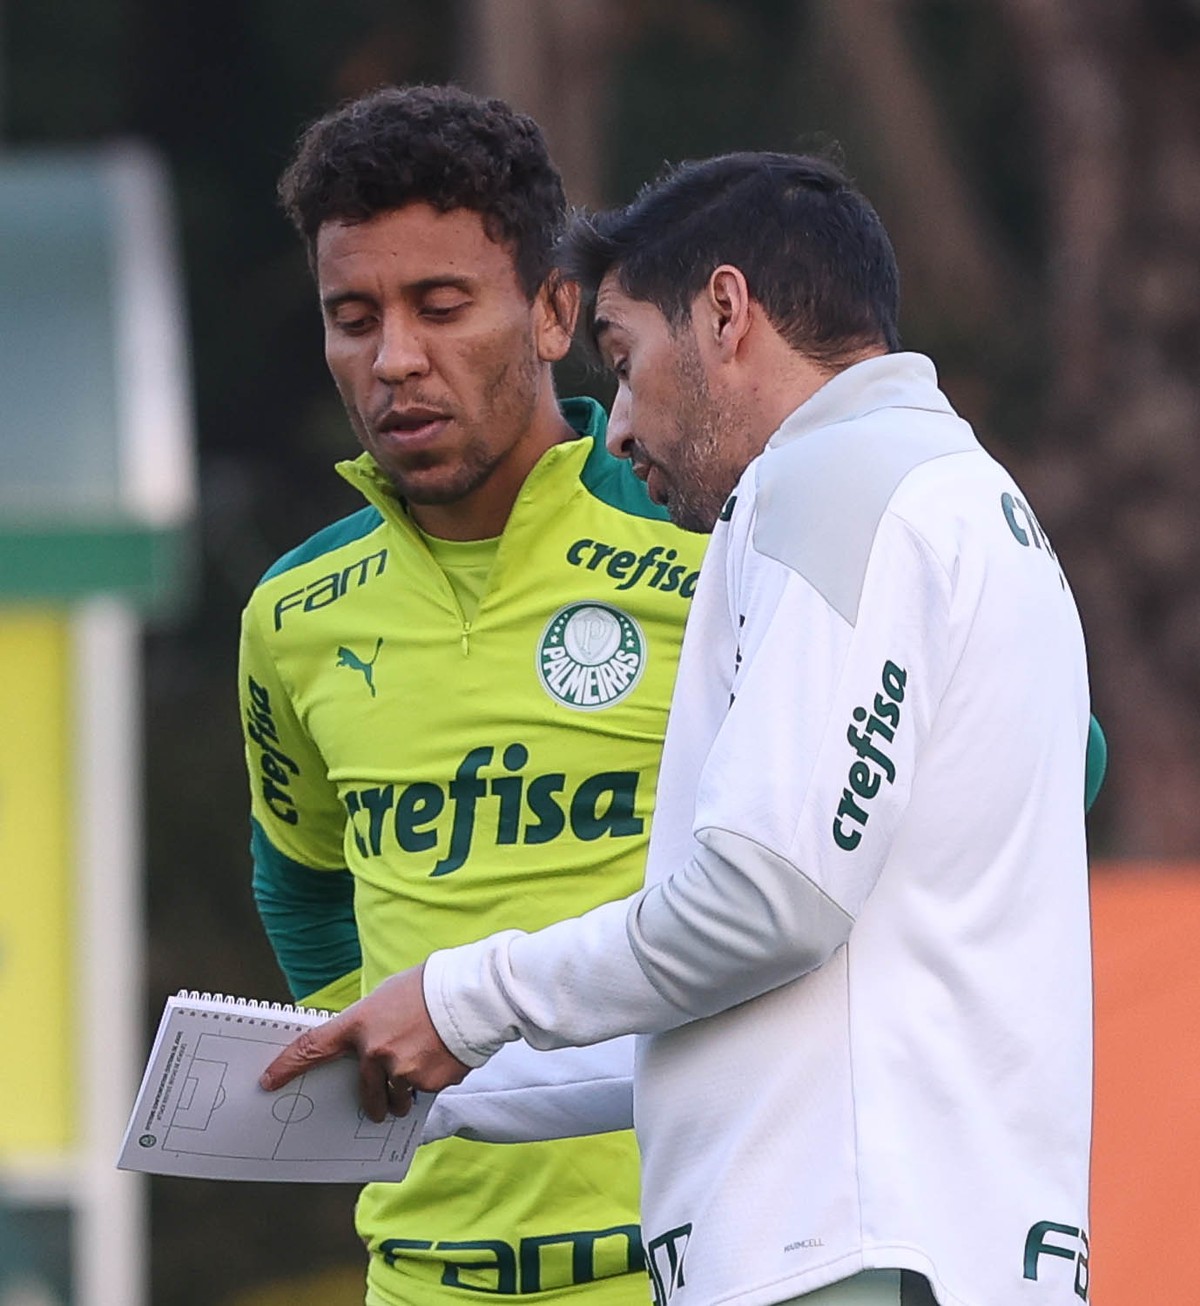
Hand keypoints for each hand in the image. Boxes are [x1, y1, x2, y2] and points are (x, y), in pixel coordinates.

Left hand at [259, 965, 470, 1121]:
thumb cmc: (431, 988)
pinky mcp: (428, 1083)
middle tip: (379, 1108)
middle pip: (363, 1092)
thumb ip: (371, 1025)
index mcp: (360, 1024)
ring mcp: (401, 1071)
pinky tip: (445, 1057)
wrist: (473, 996)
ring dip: (406, 1093)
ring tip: (426, 1069)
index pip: (312, 1048)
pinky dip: (433, 1080)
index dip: (287, 1066)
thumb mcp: (388, 997)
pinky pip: (426, 1091)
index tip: (270, 1081)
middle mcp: (375, 1051)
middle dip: (373, 1103)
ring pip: (397, 1098)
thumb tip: (367, 1046)